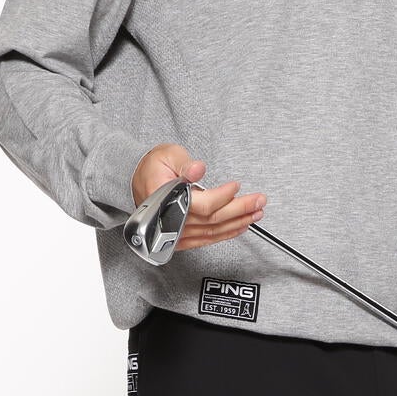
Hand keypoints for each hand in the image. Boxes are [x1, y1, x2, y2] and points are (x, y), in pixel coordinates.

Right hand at [130, 143, 266, 252]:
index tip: (236, 186)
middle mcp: (169, 220)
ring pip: (212, 232)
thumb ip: (185, 164)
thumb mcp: (168, 155)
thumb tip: (198, 169)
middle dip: (240, 210)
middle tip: (259, 201)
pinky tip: (239, 227)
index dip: (223, 197)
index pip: (201, 204)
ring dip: (237, 223)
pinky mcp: (180, 238)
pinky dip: (225, 234)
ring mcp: (174, 233)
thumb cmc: (152, 167)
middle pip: (212, 220)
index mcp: (164, 199)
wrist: (137, 180)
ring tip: (256, 213)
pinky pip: (206, 239)